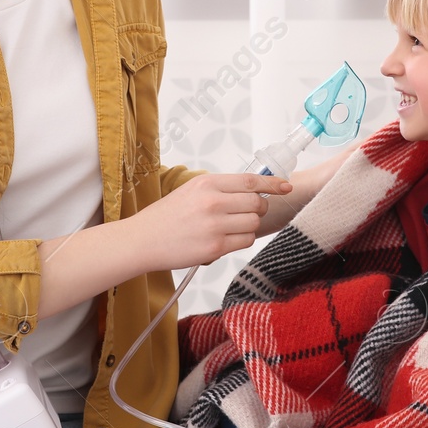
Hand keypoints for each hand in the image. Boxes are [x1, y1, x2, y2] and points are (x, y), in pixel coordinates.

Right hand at [130, 173, 293, 269]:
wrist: (141, 240)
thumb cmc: (165, 217)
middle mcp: (212, 201)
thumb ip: (219, 190)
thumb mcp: (190, 192)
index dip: (273, 183)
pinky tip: (225, 240)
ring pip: (254, 223)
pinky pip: (245, 241)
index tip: (286, 186)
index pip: (251, 180)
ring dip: (249, 226)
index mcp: (207, 183)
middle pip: (257, 203)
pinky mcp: (215, 247)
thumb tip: (252, 191)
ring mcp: (214, 225)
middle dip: (258, 209)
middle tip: (246, 214)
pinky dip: (241, 240)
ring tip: (230, 228)